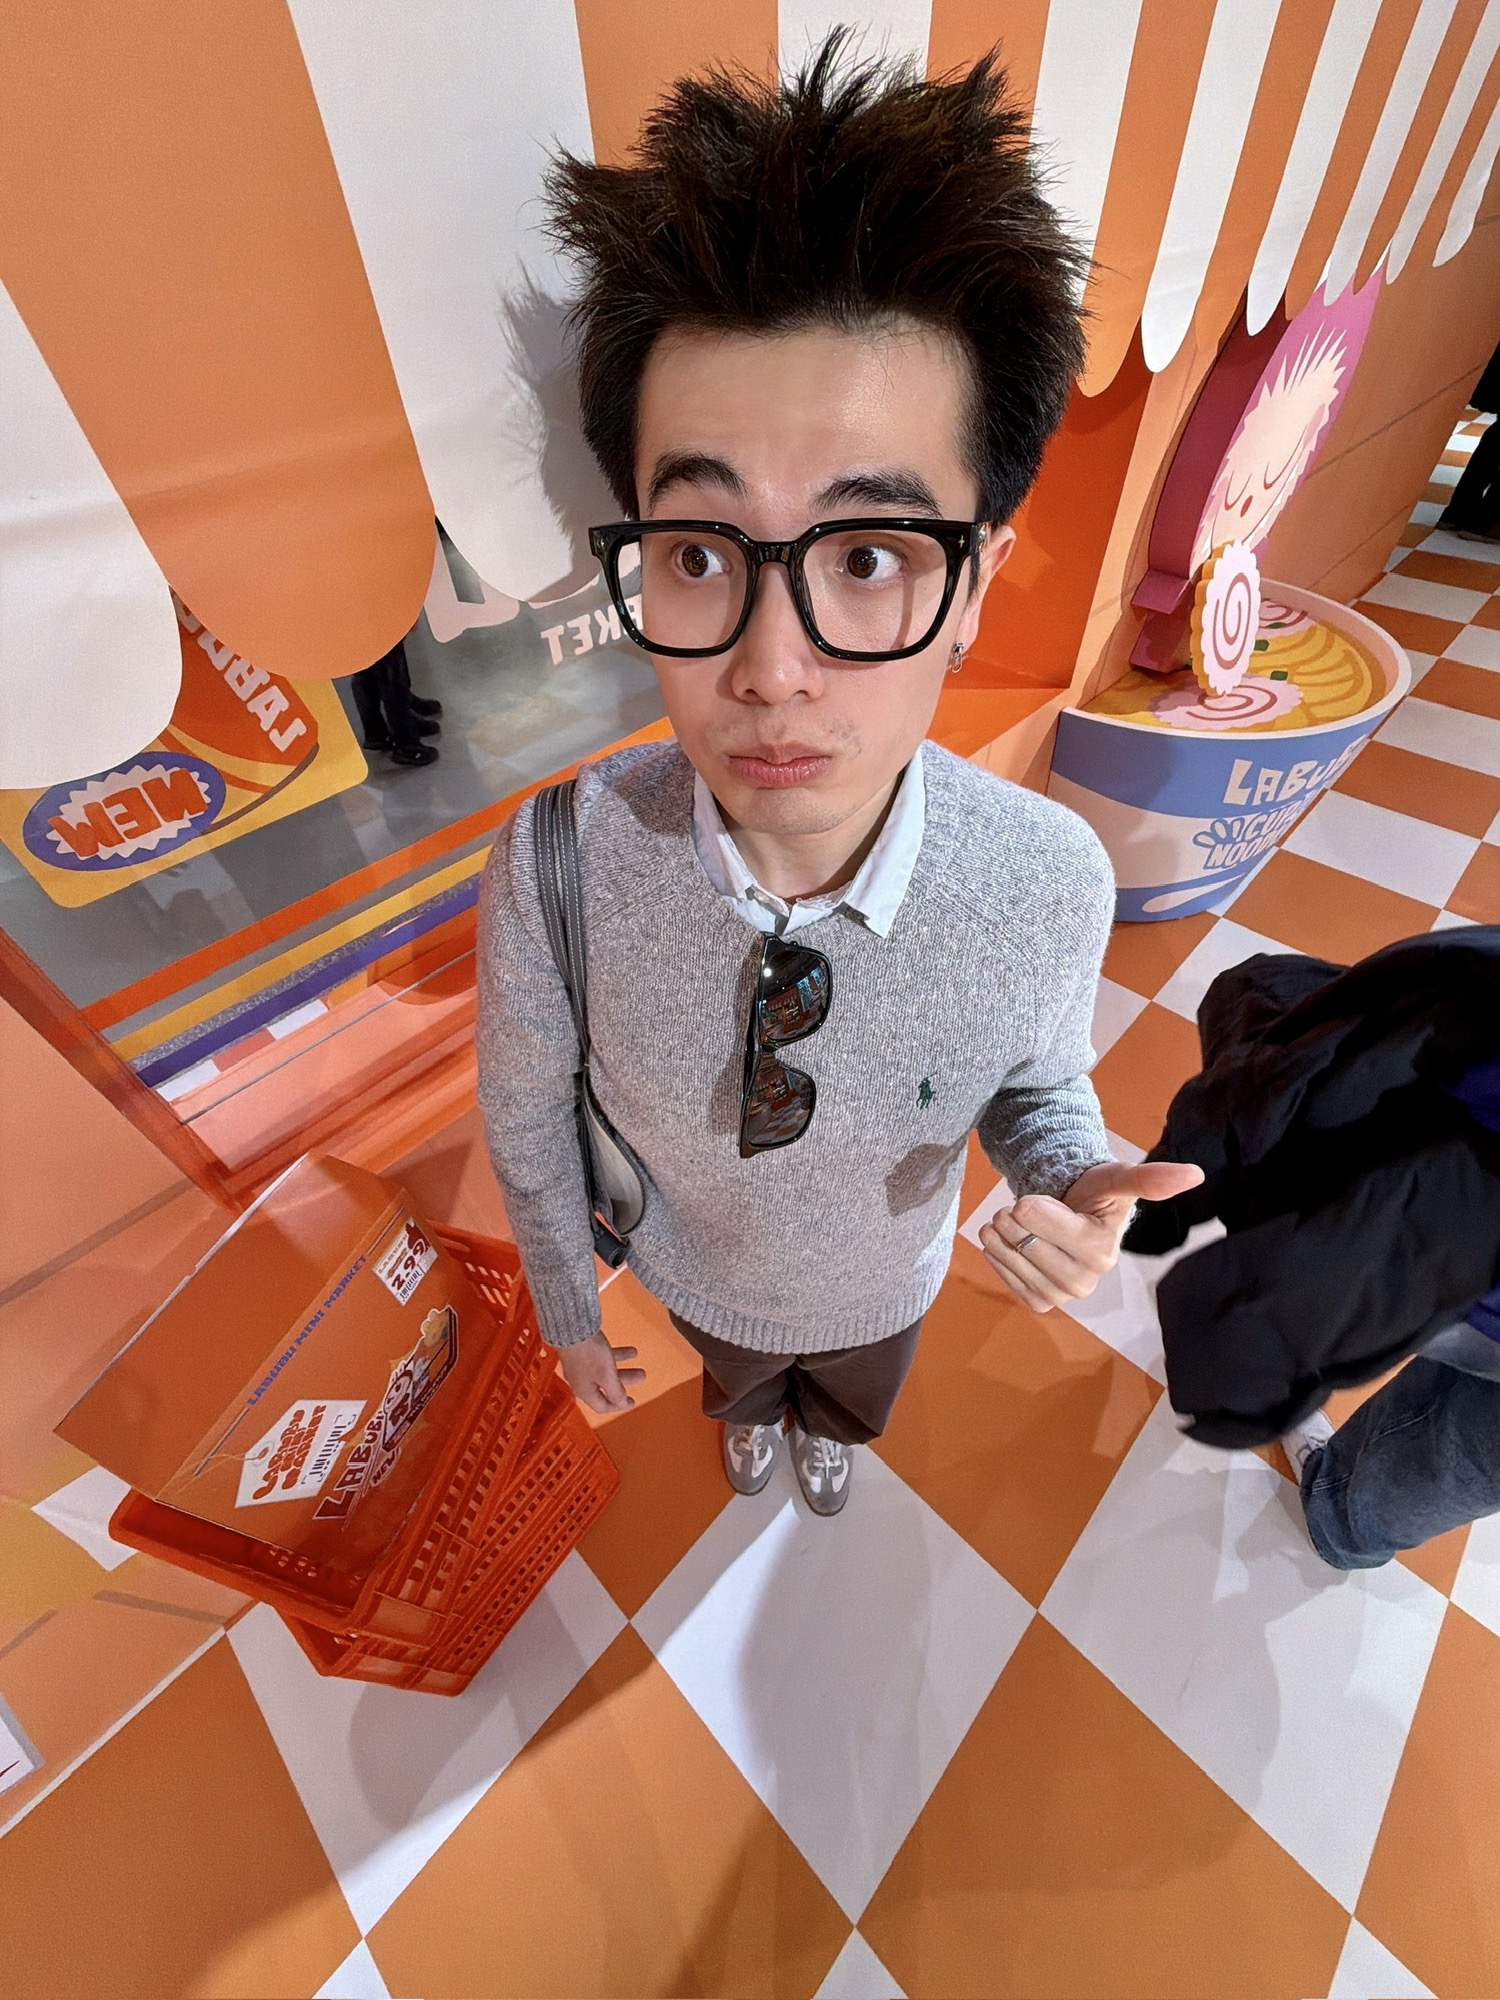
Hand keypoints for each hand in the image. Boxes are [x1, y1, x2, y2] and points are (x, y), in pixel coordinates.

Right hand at [558, 1332, 644, 1413]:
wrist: (571, 1329)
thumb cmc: (589, 1355)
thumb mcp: (607, 1377)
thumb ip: (615, 1392)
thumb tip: (622, 1404)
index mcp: (585, 1391)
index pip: (602, 1406)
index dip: (618, 1406)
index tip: (631, 1402)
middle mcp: (582, 1381)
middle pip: (606, 1387)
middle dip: (625, 1382)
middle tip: (640, 1376)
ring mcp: (581, 1367)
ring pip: (606, 1370)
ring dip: (622, 1365)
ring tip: (635, 1356)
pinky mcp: (581, 1353)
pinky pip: (601, 1358)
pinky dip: (615, 1354)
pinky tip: (629, 1349)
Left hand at [978, 1158, 1204, 1313]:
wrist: (1073, 1213)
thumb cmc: (1096, 1194)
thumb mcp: (1119, 1178)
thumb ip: (1151, 1178)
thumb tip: (1195, 1173)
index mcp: (1105, 1251)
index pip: (1059, 1228)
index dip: (1035, 1208)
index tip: (1028, 1198)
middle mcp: (1088, 1281)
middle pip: (1032, 1248)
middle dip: (1013, 1223)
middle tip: (1011, 1207)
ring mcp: (1064, 1295)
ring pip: (1018, 1265)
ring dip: (1000, 1240)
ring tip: (1000, 1222)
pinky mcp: (1042, 1301)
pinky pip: (1010, 1284)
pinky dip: (999, 1259)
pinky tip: (1003, 1243)